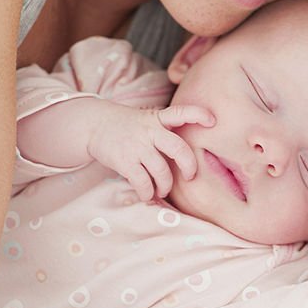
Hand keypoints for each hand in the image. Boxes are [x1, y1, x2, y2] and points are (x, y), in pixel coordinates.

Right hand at [86, 101, 214, 201]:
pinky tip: (147, 195)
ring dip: (165, 186)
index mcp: (158, 119)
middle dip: (189, 166)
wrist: (94, 125)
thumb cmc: (128, 126)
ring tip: (162, 190)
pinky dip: (147, 193)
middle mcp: (150, 131)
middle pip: (178, 148)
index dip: (199, 115)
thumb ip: (166, 131)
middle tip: (190, 176)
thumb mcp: (148, 120)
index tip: (213, 121)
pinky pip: (142, 182)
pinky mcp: (124, 161)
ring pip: (161, 171)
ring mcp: (137, 146)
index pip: (181, 112)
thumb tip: (189, 155)